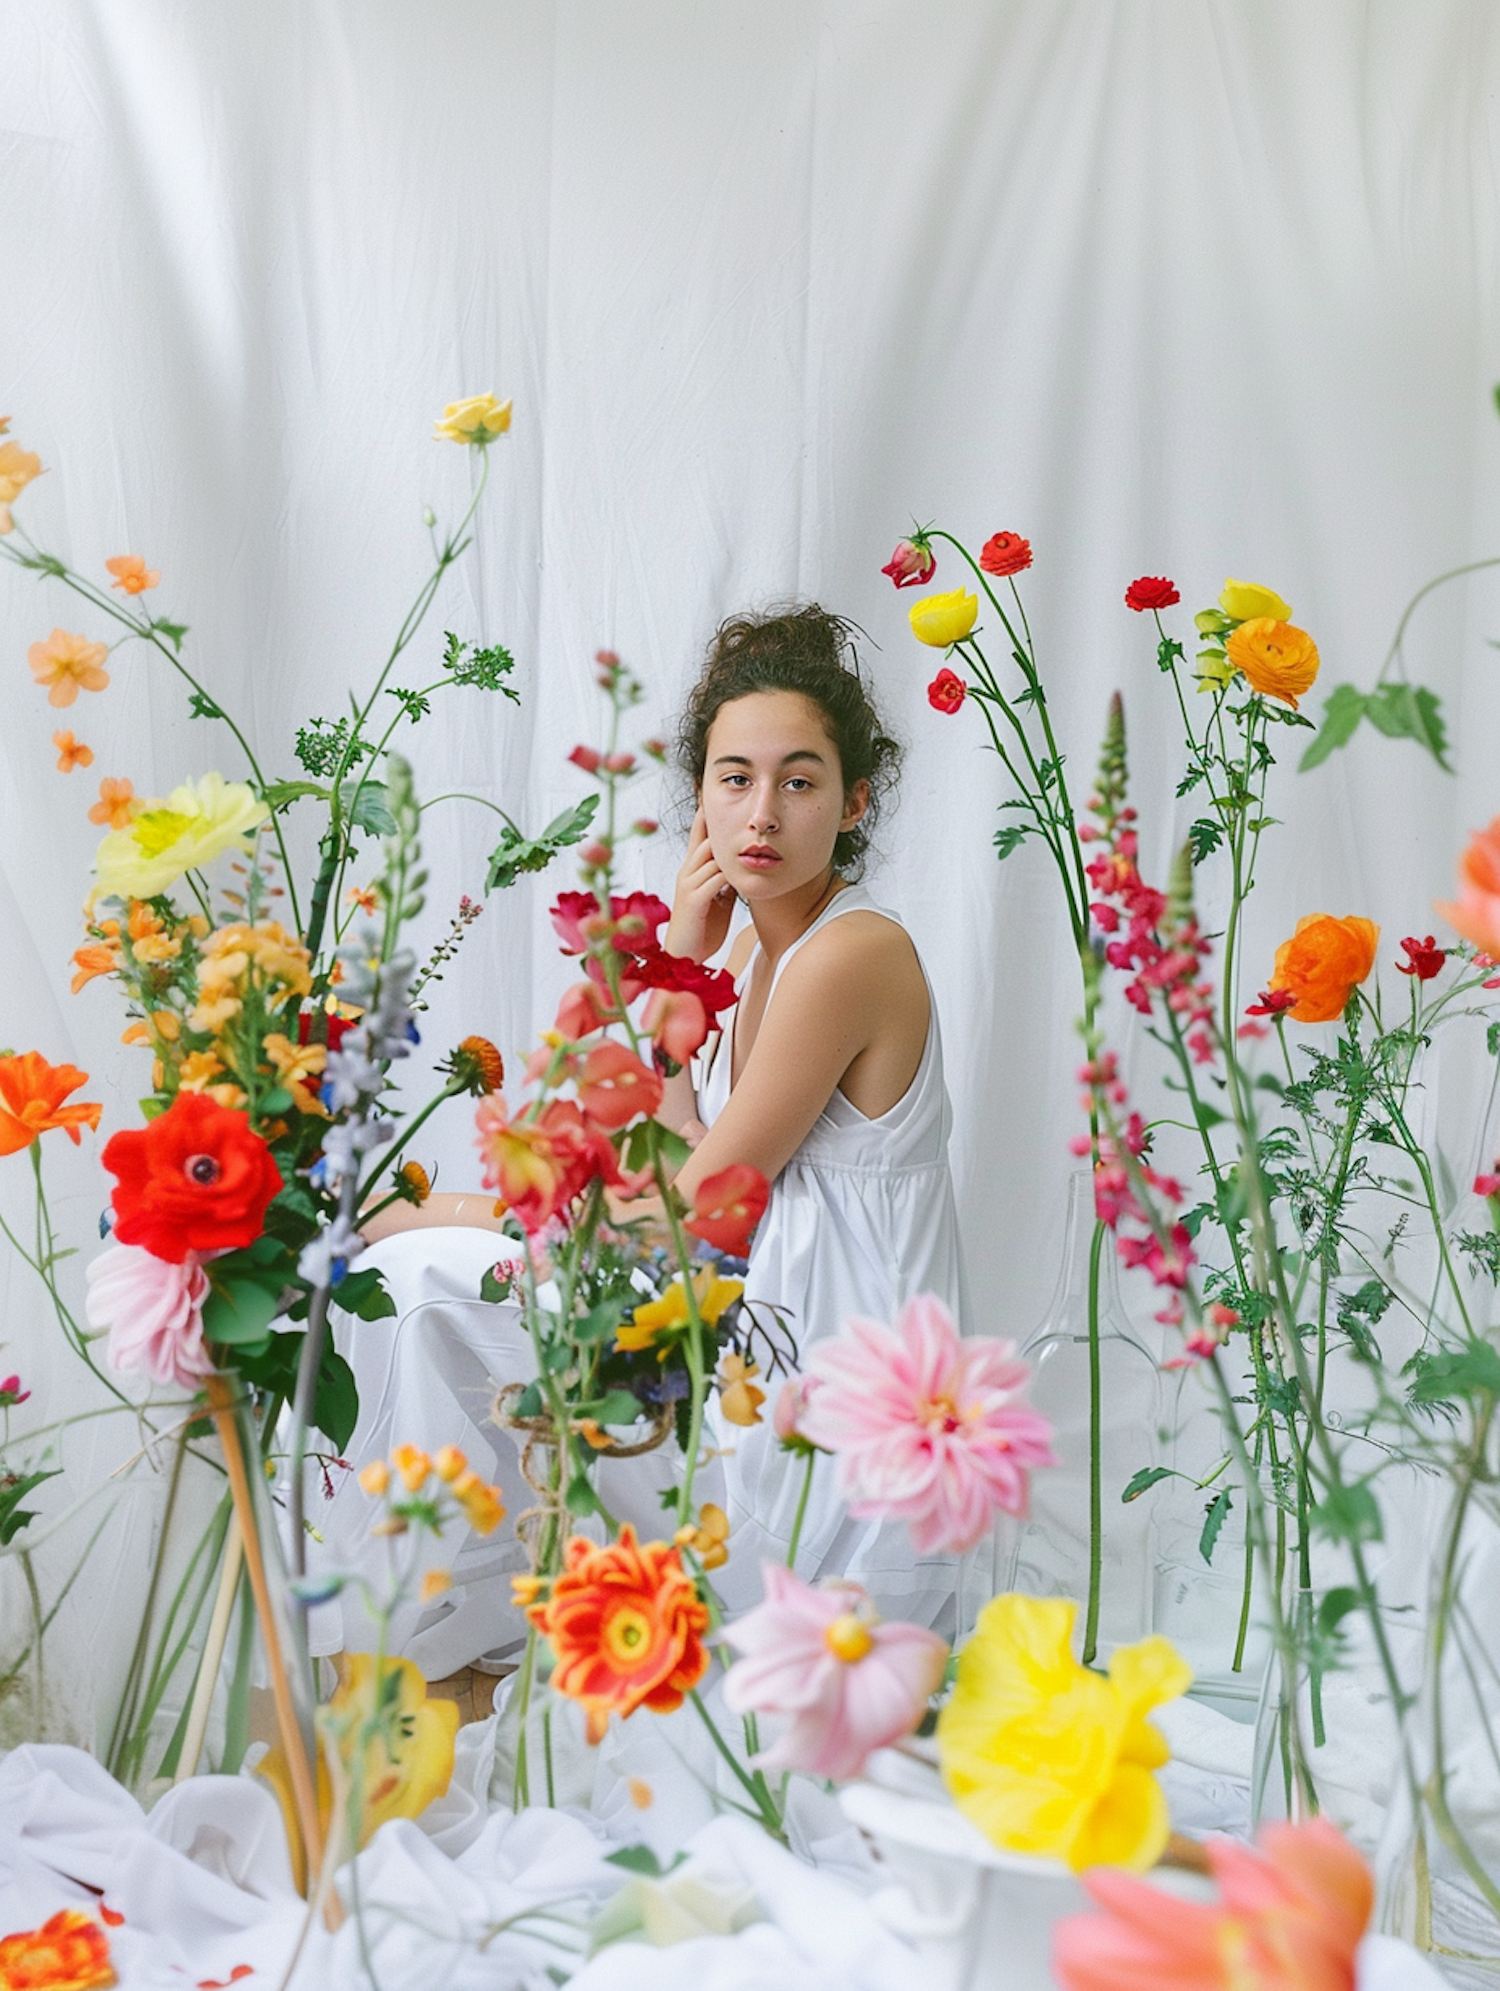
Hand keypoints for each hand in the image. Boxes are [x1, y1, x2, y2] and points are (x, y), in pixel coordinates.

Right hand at [665, 807, 734, 961]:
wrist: (684, 956)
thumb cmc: (701, 927)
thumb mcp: (717, 898)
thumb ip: (725, 879)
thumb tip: (742, 865)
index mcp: (691, 869)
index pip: (699, 834)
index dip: (707, 814)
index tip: (714, 793)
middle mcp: (687, 872)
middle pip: (705, 838)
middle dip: (722, 822)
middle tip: (742, 805)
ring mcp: (688, 885)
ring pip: (711, 856)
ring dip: (731, 851)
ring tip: (751, 838)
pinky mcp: (693, 902)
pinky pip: (714, 881)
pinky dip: (729, 875)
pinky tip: (742, 873)